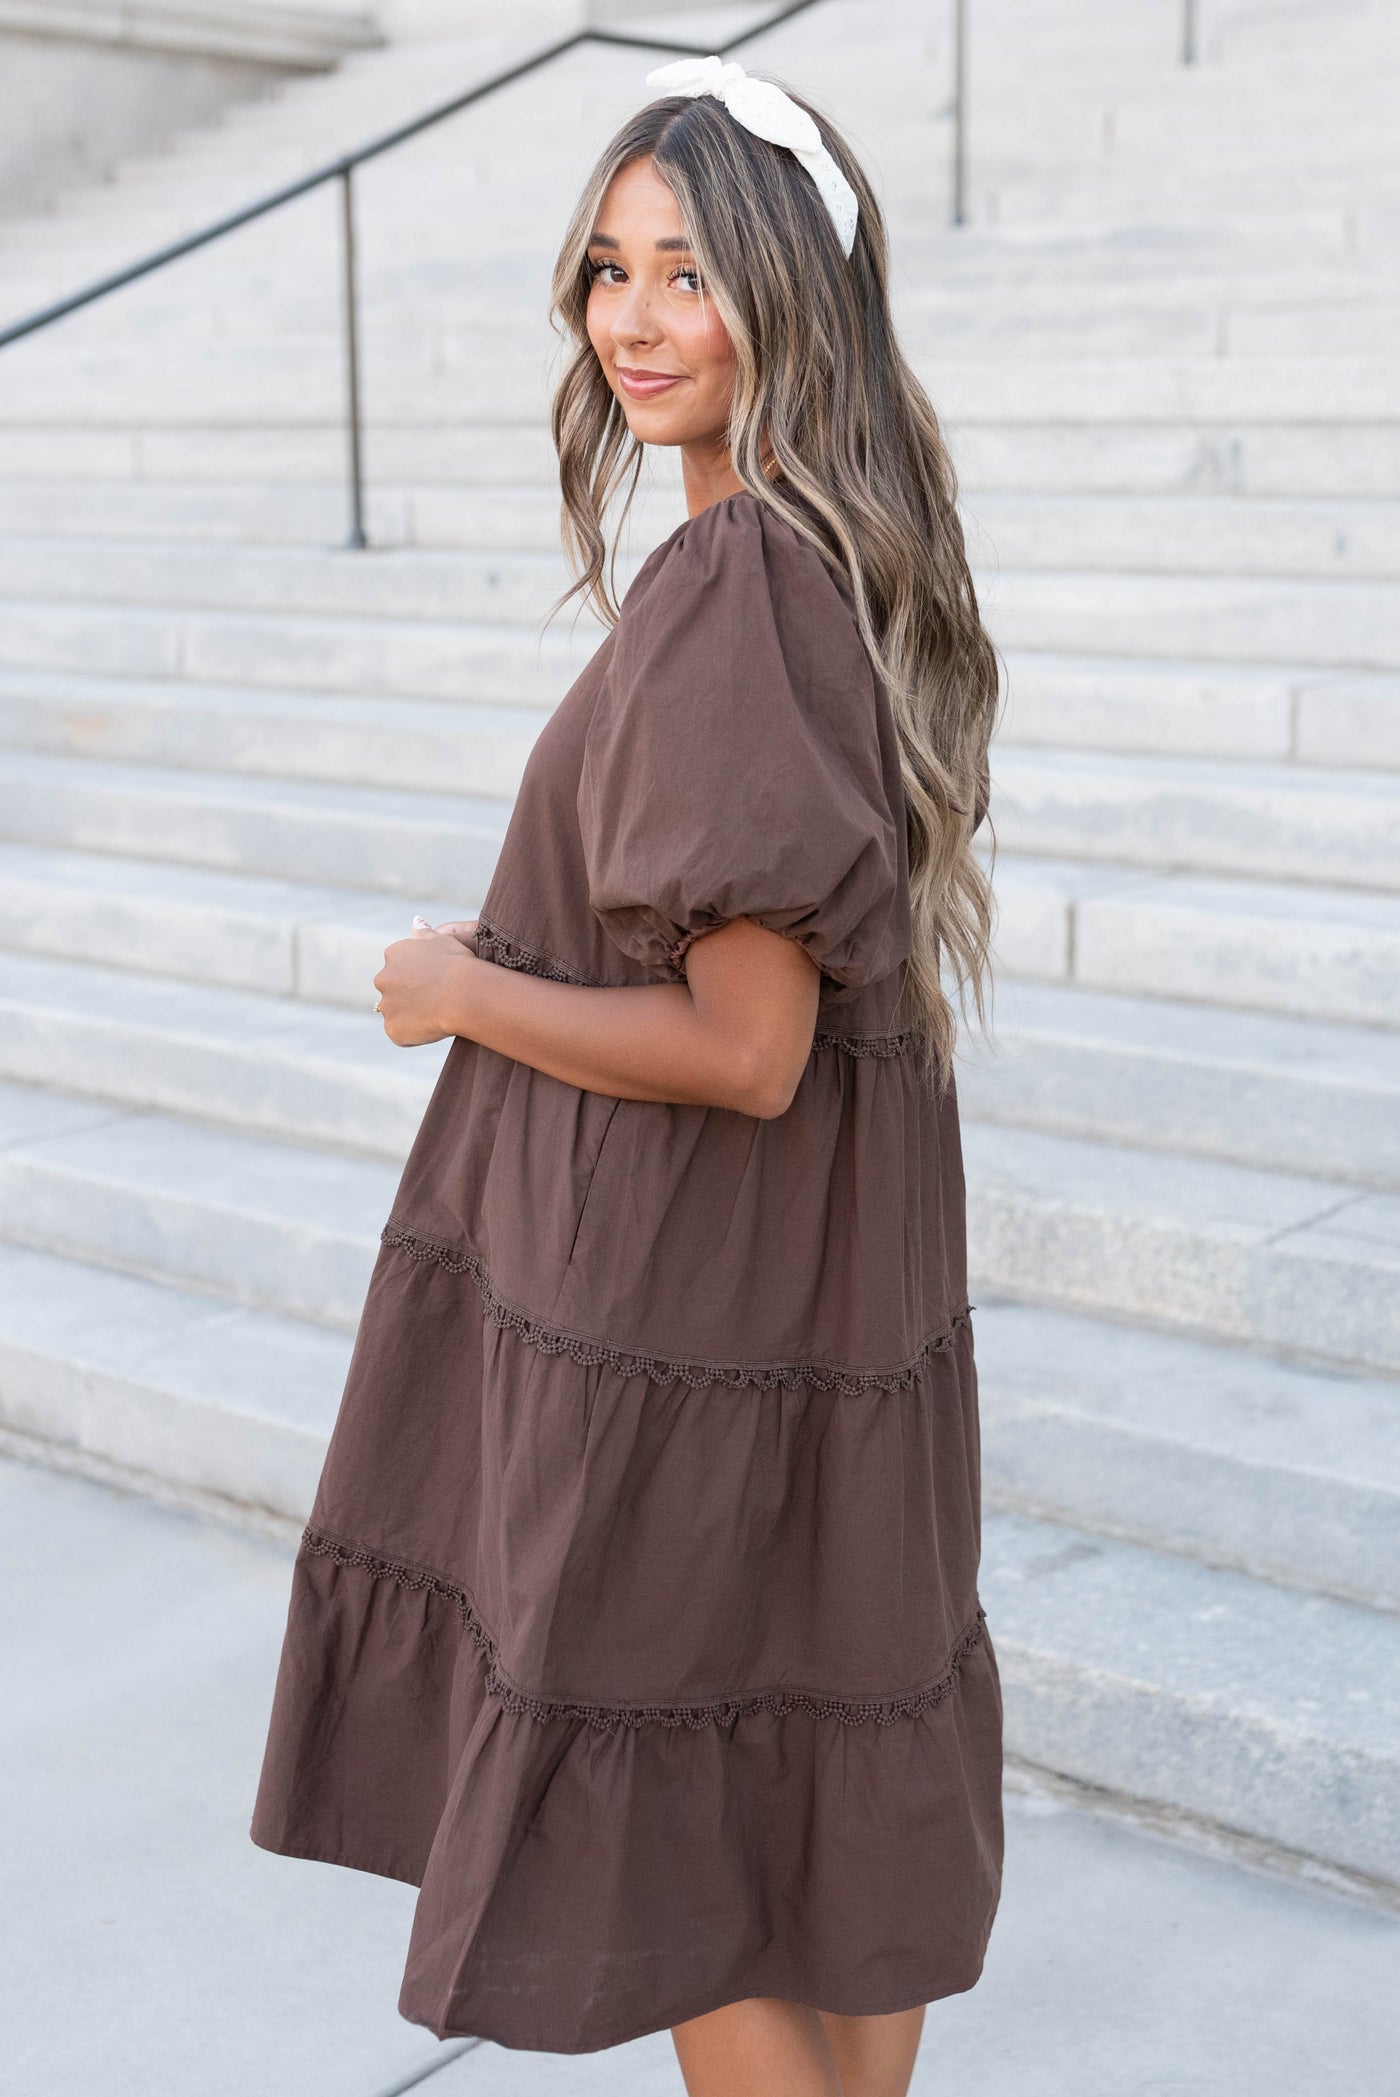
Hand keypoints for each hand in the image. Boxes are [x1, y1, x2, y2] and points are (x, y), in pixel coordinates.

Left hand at [373, 916, 478, 1045]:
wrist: (464, 994)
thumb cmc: (458, 964)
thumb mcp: (443, 940)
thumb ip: (424, 932)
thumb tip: (415, 920)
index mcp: (393, 955)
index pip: (398, 967)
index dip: (418, 976)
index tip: (435, 981)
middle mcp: (383, 978)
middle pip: (392, 989)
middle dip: (408, 994)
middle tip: (436, 999)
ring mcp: (386, 1006)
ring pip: (395, 1012)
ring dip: (410, 1014)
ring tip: (436, 1014)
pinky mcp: (393, 1029)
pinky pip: (400, 1033)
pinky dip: (413, 1033)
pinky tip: (433, 1027)